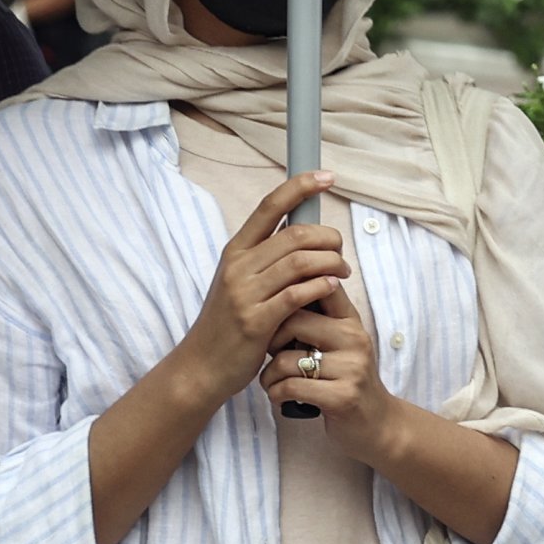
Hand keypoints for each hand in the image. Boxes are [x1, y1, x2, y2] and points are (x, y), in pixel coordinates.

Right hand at [173, 178, 349, 410]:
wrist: (201, 366)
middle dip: (328, 238)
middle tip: (341, 252)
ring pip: (301, 261)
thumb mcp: (239, 282)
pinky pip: (298, 294)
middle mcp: (238, 266)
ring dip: (332, 263)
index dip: (300, 186)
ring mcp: (245, 293)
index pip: (269, 205)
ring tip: (343, 272)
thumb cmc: (228, 323)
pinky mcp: (256, 321)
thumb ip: (266, 258)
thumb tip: (304, 233)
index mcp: (235, 251)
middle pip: (295, 234)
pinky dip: (321, 286)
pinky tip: (333, 287)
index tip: (327, 177)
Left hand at [264, 273, 385, 447]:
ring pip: (286, 359)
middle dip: (271, 340)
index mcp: (351, 320)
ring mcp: (351, 368)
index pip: (321, 286)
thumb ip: (319, 318)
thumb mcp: (340, 343)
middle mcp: (354, 339)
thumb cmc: (346, 379)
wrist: (376, 424)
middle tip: (270, 355)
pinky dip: (275, 394)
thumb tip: (281, 288)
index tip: (275, 310)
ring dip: (269, 375)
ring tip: (272, 382)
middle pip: (294, 320)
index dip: (291, 290)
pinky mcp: (342, 397)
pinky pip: (290, 387)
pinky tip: (279, 397)